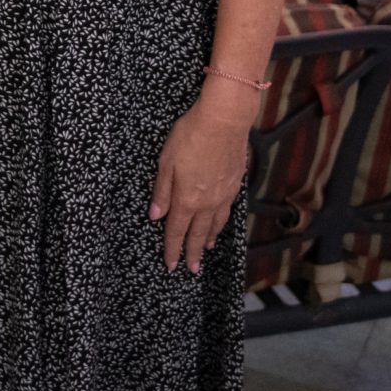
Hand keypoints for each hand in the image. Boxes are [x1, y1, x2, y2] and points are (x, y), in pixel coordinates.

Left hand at [152, 82, 254, 273]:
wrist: (225, 120)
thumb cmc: (191, 135)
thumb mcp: (166, 161)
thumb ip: (162, 191)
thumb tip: (156, 215)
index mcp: (187, 198)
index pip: (176, 231)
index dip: (172, 250)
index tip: (170, 266)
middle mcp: (207, 202)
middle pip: (198, 234)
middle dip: (192, 253)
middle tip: (192, 269)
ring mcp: (223, 194)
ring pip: (216, 225)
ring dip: (209, 240)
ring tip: (207, 250)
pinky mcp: (235, 184)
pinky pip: (227, 212)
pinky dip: (222, 223)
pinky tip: (221, 223)